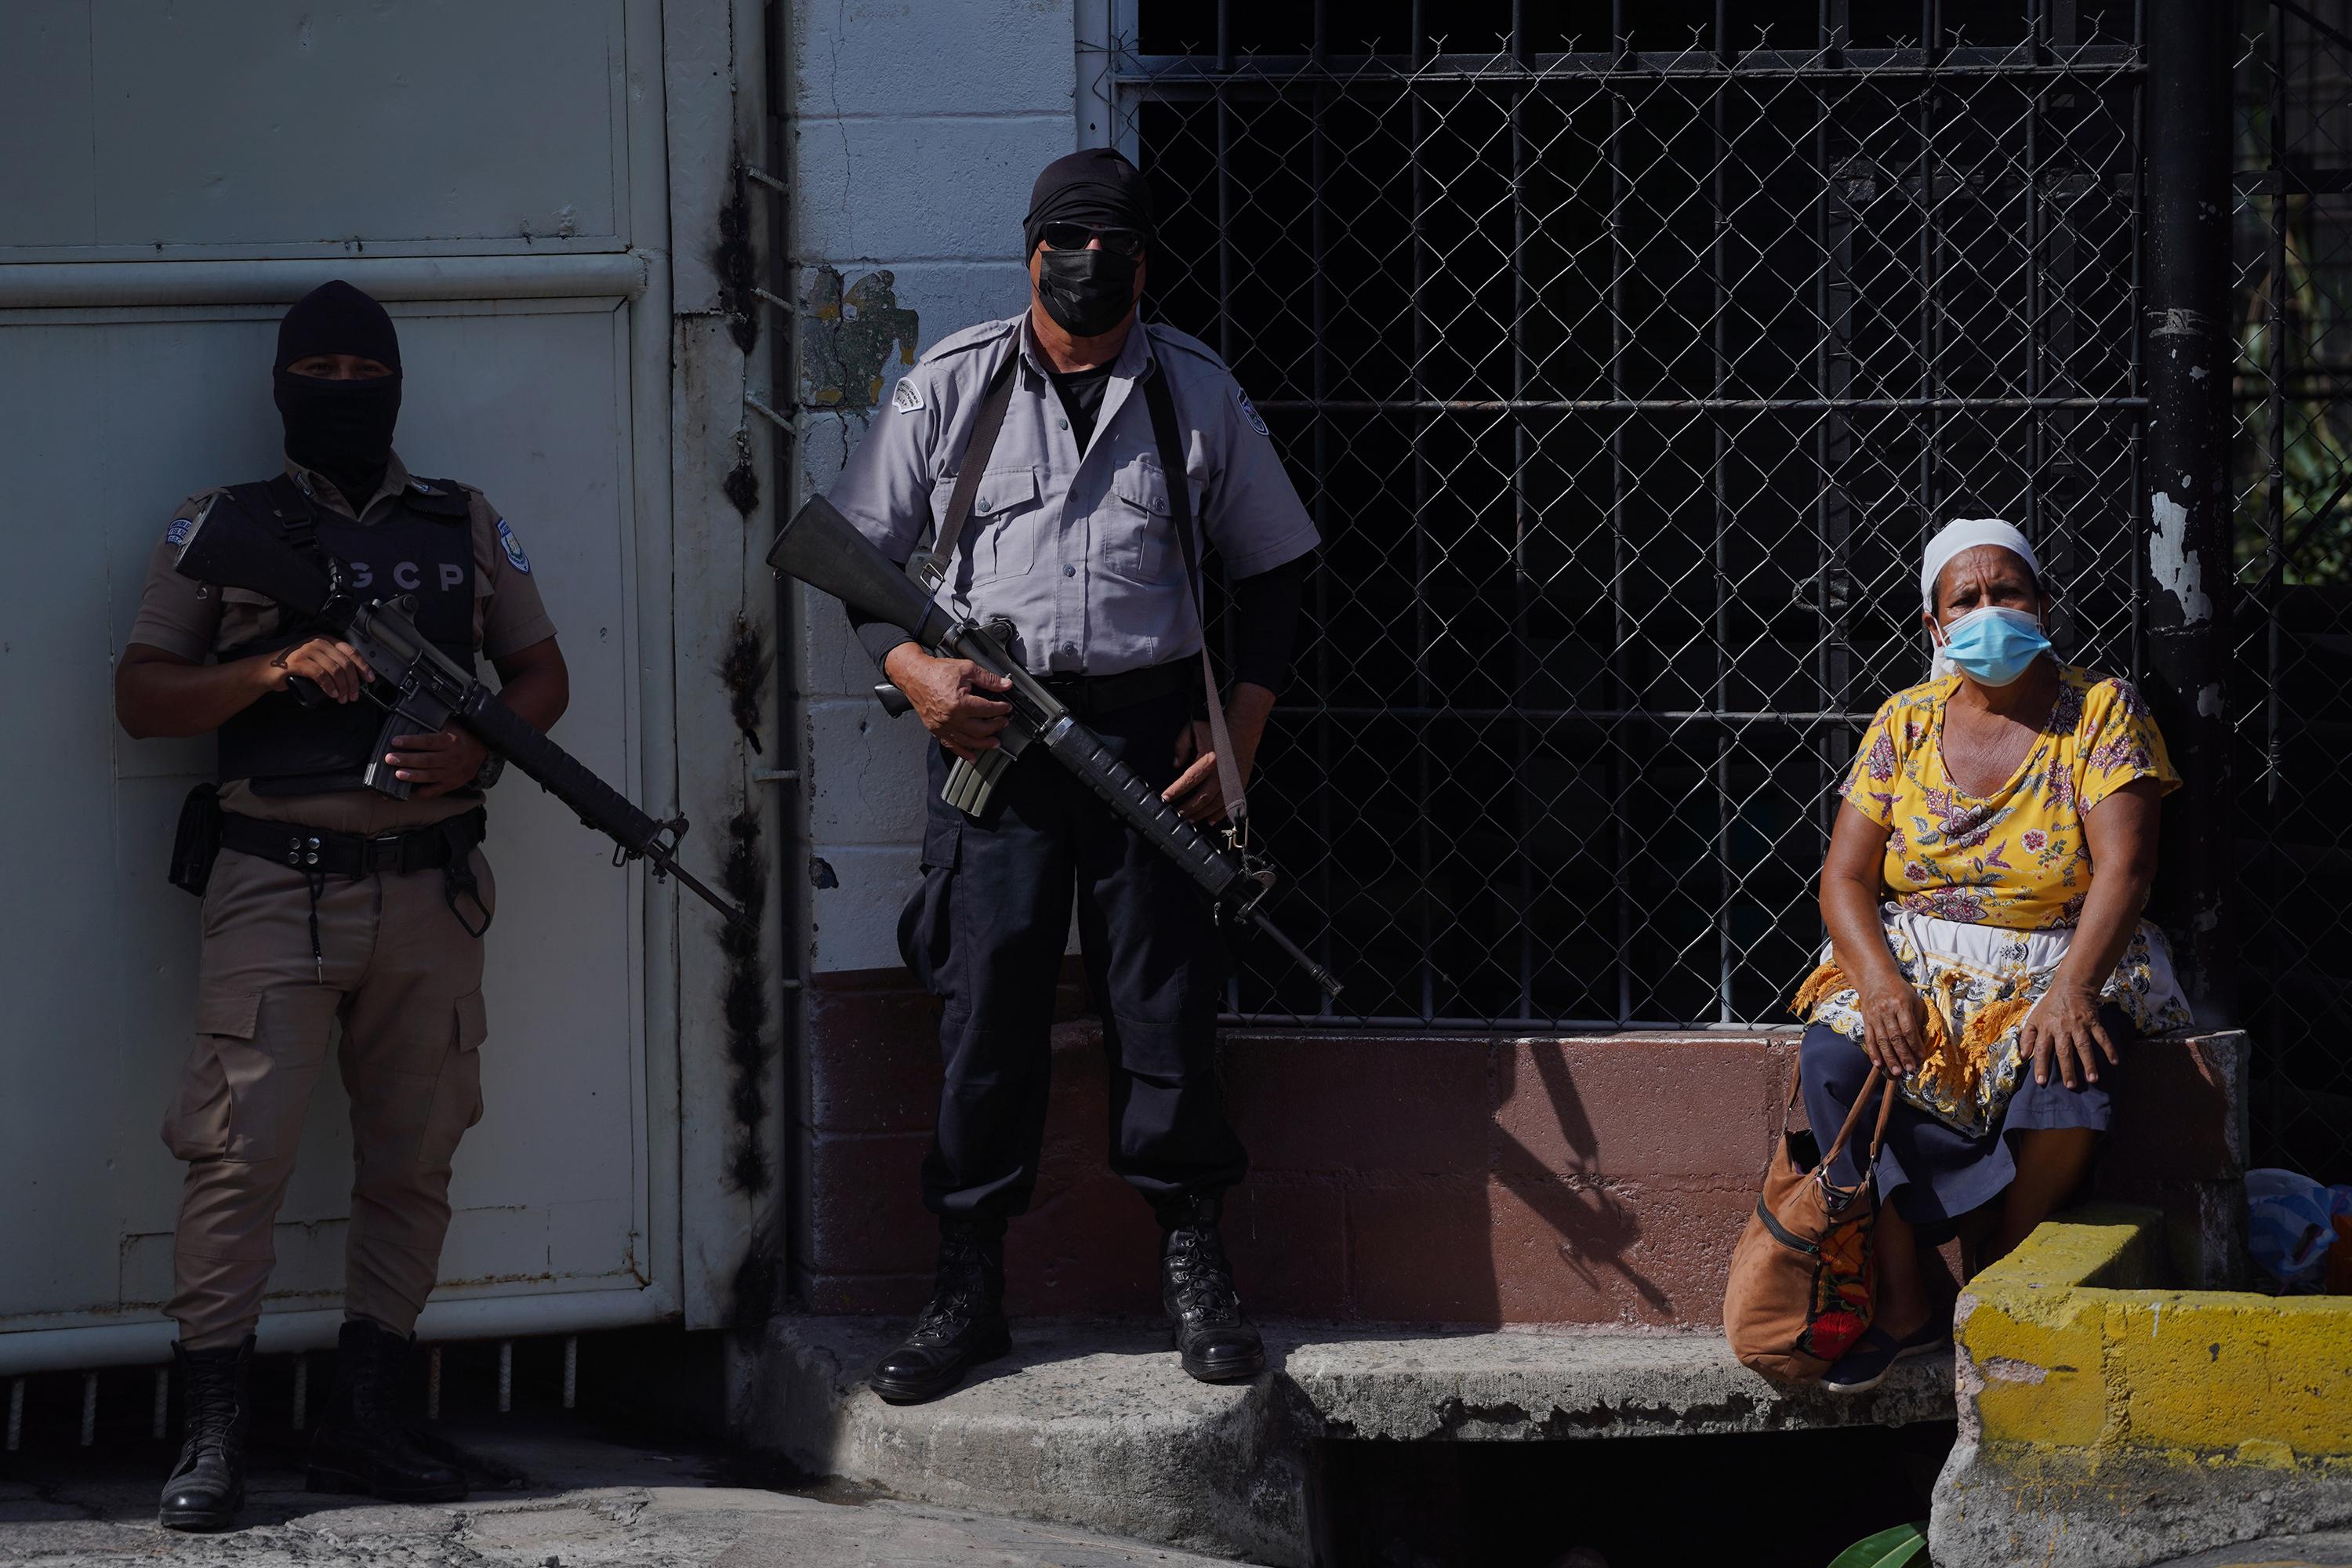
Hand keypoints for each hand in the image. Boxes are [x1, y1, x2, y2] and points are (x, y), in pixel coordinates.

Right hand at [266, 637, 372, 703]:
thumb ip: (333, 664)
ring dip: (342, 687)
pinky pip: (321, 674)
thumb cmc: (294, 668)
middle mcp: (318, 642)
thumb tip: (354, 679)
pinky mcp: (298, 661)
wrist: (267, 671)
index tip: (369, 679)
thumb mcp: (318, 662)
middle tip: (353, 695)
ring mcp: (307, 650)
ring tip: (343, 698)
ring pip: (335, 670)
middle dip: (353, 682)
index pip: (351, 652)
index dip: (363, 666)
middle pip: (345, 663)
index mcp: (326, 641)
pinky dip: (329, 686)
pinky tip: (332, 694)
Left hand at [384, 727, 489, 799]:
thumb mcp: (453, 726)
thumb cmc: (463, 739)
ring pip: (430, 775)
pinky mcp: (451, 784)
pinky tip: (412, 791)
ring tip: (398, 774)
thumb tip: (415, 714)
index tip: (395, 741)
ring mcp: (451, 773)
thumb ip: (436, 723)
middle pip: (426, 760)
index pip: (428, 742)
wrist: (482, 755)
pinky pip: (437, 790)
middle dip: (406, 760)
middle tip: (390, 759)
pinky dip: (425, 792)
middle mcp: (451, 758)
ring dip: (413, 775)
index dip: (411, 742)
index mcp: (450, 741)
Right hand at [884, 647, 1011, 763]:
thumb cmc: (936, 671)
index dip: (1001, 709)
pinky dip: (963, 753)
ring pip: (969, 741)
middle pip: (981, 729)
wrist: (914, 675)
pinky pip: (952, 745)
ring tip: (995, 742)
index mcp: (960, 703)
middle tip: (1004, 723)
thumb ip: (988, 679)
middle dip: (996, 727)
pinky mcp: (936, 730)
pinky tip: (972, 756)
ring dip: (984, 743)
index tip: (1006, 707)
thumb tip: (1005, 685)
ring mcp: (943, 726)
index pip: (988, 710)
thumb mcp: (966, 669)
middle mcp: (951, 718)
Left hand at [1165, 718, 1255, 825]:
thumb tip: (1175, 765)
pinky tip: (1211, 820)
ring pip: (1215, 804)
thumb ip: (1181, 746)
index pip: (1188, 779)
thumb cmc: (1218, 728)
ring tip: (1189, 820)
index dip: (1175, 791)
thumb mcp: (1194, 730)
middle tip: (1176, 815)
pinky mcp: (1239, 783)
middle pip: (1202, 797)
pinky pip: (1230, 803)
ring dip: (1201, 814)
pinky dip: (1220, 814)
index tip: (1165, 798)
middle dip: (1187, 809)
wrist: (1243, 728)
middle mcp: (1221, 772)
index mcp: (1209, 759)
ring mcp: (1232, 780)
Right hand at [1856, 974, 1928, 1077]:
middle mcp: (1886, 1011)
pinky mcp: (1866, 1021)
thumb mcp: (1914, 1000)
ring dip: (1889, 1058)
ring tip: (1896, 1071)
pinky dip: (1873, 1053)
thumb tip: (1920, 1040)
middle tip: (1910, 1069)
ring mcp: (1874, 1017)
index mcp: (1901, 1004)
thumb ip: (1918, 1018)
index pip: (1908, 1029)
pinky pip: (1869, 1039)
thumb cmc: (1899, 991)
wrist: (1875, 979)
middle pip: (1895, 1037)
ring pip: (1882, 1041)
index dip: (1915, 1044)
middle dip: (1903, 1055)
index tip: (1921, 1057)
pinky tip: (1878, 1064)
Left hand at [2020, 984, 2117, 1089]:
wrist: (2070, 988)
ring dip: (2089, 1063)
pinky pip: (2102, 1037)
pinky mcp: (2093, 1022)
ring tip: (2093, 1079)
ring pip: (2084, 1046)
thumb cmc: (2050, 1007)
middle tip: (2071, 1086)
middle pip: (2064, 1051)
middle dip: (2067, 1069)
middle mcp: (2062, 1028)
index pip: (2041, 1049)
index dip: (2040, 1065)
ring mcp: (2079, 1025)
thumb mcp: (2033, 1019)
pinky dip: (2109, 1049)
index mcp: (2046, 1028)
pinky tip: (2114, 1061)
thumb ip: (2027, 1038)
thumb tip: (2022, 1056)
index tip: (2041, 1081)